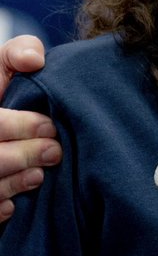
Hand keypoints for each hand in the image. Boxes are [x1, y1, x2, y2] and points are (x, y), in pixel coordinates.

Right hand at [0, 36, 59, 220]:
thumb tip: (35, 61)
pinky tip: (14, 203)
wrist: (6, 118)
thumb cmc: (2, 93)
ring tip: (40, 174)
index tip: (50, 125)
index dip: (21, 126)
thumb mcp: (2, 67)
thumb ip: (17, 52)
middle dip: (24, 156)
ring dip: (16, 183)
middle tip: (55, 150)